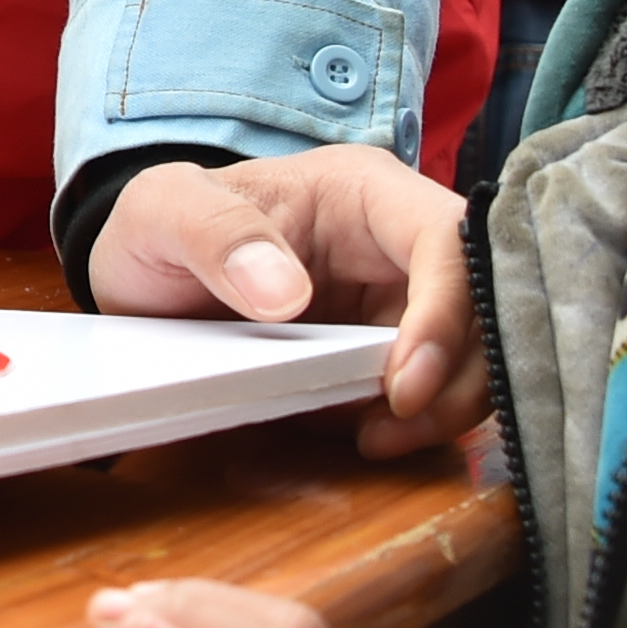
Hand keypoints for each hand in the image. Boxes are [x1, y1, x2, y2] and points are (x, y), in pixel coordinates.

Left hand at [90, 144, 483, 455]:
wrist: (144, 282)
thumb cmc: (160, 228)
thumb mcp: (160, 211)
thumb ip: (214, 234)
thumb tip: (286, 293)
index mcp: (363, 189)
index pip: (446, 238)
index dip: (447, 310)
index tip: (403, 383)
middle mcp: (396, 242)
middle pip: (483, 302)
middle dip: (460, 371)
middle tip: (398, 423)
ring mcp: (398, 297)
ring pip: (472, 352)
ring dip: (445, 405)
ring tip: (378, 438)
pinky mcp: (388, 349)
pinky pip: (435, 387)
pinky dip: (420, 421)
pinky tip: (370, 437)